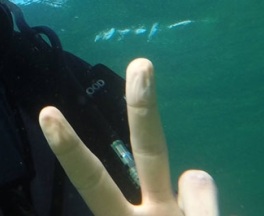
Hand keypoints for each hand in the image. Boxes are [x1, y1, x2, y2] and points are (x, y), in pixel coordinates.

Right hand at [39, 58, 217, 215]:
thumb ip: (190, 206)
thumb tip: (193, 173)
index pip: (93, 181)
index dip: (69, 148)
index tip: (47, 113)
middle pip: (150, 152)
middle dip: (145, 108)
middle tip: (142, 63)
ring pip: (198, 180)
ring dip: (201, 200)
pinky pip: (216, 206)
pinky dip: (213, 214)